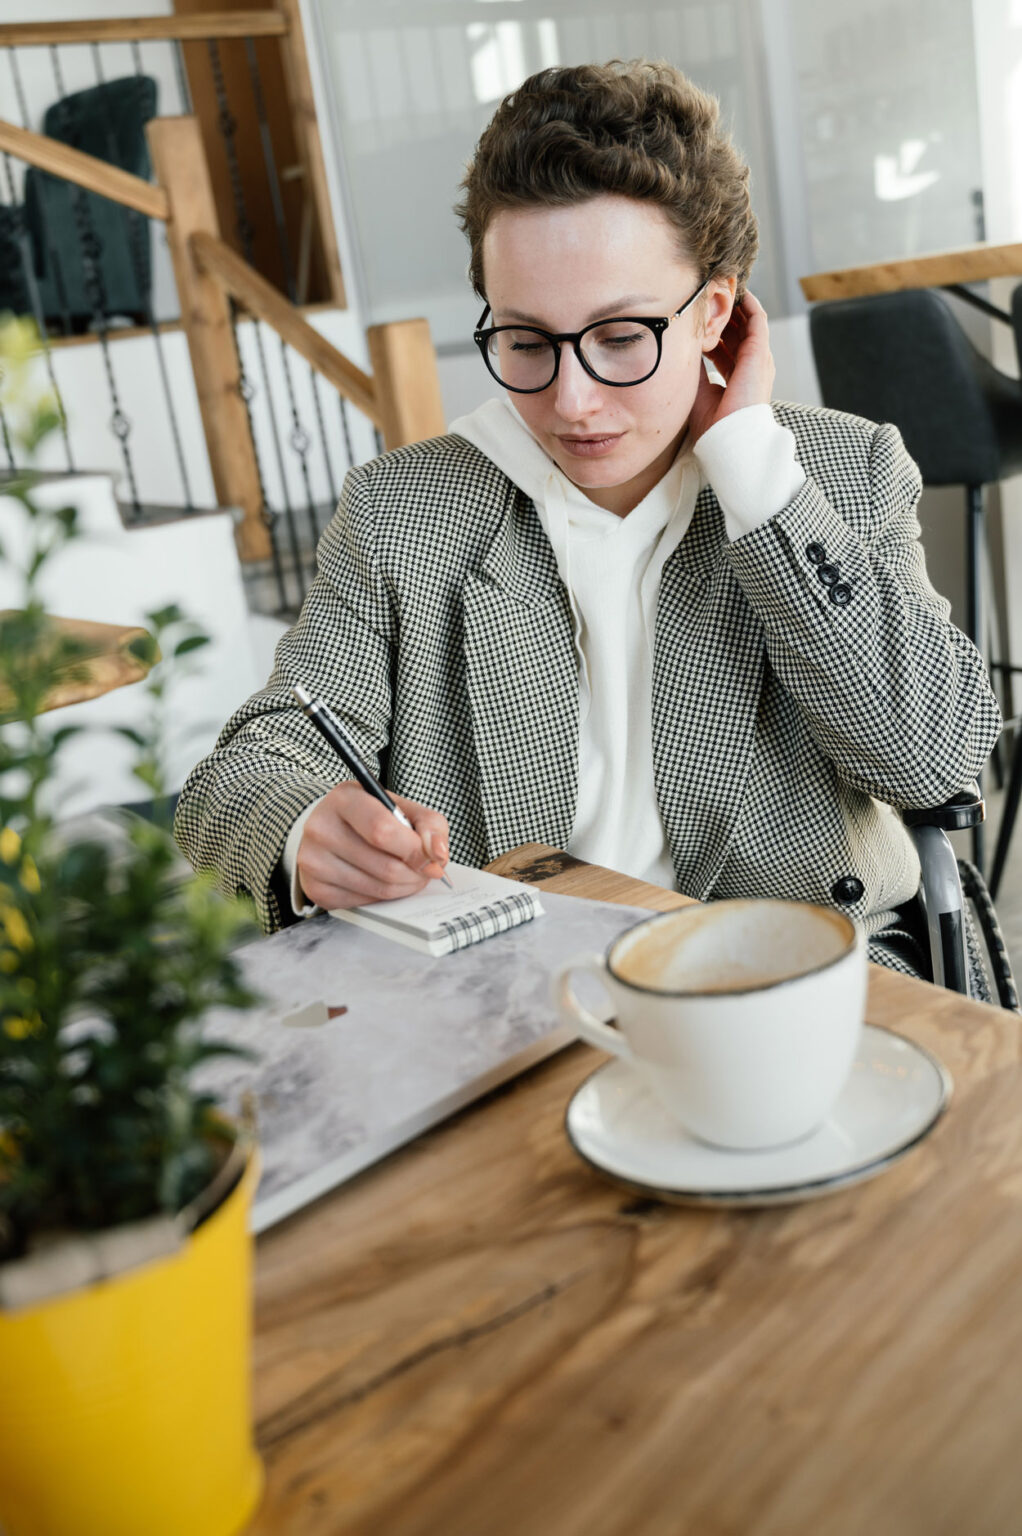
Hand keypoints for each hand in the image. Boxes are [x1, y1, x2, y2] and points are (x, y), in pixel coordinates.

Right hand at [297, 782, 449, 909]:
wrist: (329, 829)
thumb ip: (429, 824)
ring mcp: (314, 860)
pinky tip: (385, 882)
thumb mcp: (400, 807)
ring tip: (409, 874)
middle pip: (385, 866)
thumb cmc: (370, 817)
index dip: (415, 850)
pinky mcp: (315, 888)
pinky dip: (384, 897)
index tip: (432, 858)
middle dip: (415, 873)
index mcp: (344, 799)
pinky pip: (364, 903)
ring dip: (405, 887)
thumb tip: (437, 853)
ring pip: (379, 889)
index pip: (382, 830)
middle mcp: (321, 828)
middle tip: (424, 870)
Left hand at [687, 290, 775, 445]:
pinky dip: (748, 303)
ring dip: (736, 304)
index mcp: (737, 378)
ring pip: (748, 322)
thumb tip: (684, 345)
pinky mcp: (760, 353)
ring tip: (721, 285)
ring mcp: (758, 360)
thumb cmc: (713, 424)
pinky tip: (736, 290)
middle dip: (724, 314)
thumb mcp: (698, 388)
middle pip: (738, 332)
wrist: (728, 438)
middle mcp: (750, 367)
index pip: (727, 347)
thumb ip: (695, 365)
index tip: (699, 317)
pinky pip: (757, 319)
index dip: (715, 331)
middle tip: (708, 295)